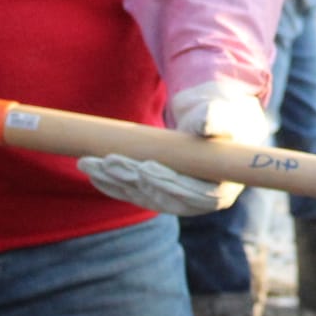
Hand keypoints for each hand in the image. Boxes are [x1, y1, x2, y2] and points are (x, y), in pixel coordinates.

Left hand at [79, 81, 267, 214]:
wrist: (213, 118)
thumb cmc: (224, 114)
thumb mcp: (223, 114)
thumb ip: (215, 119)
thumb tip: (204, 126)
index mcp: (223, 188)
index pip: (197, 195)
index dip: (170, 184)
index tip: (146, 167)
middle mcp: (200, 202)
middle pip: (164, 198)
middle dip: (134, 180)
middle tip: (109, 162)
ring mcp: (178, 201)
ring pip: (144, 196)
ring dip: (116, 182)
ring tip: (91, 163)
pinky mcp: (159, 195)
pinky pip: (134, 193)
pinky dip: (112, 184)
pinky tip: (94, 172)